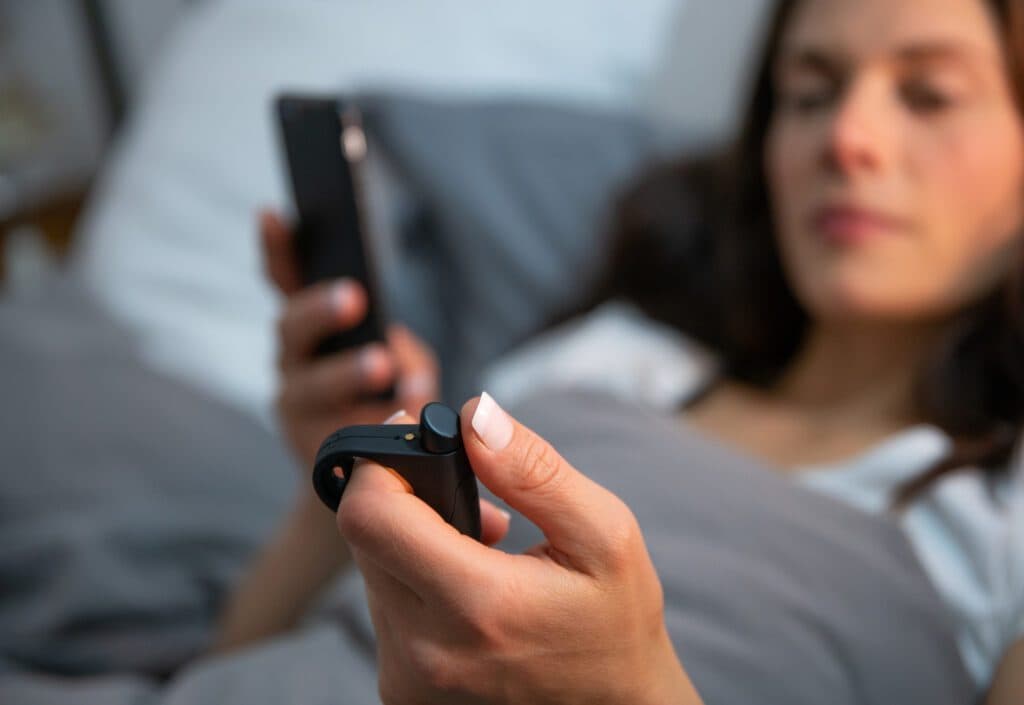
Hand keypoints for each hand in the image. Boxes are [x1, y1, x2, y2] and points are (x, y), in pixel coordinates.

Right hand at [260, 210, 439, 468]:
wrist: (364, 478)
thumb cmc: (386, 404)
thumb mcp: (403, 367)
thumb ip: (405, 355)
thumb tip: (403, 368)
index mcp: (310, 331)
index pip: (285, 283)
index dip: (276, 249)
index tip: (271, 214)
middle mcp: (294, 363)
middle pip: (291, 329)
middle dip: (320, 310)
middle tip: (351, 297)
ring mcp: (297, 409)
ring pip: (310, 385)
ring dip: (345, 371)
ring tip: (382, 366)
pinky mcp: (313, 451)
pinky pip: (338, 434)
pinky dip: (370, 423)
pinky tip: (401, 413)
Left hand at [338, 393, 702, 704]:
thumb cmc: (616, 624)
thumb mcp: (604, 535)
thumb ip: (534, 470)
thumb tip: (474, 414)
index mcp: (477, 606)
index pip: (369, 516)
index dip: (380, 463)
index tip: (415, 440)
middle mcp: (426, 651)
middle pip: (364, 537)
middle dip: (405, 495)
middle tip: (470, 492)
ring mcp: (408, 680)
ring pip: (372, 569)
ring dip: (413, 539)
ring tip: (484, 543)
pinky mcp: (402, 690)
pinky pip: (384, 608)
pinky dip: (415, 579)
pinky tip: (469, 581)